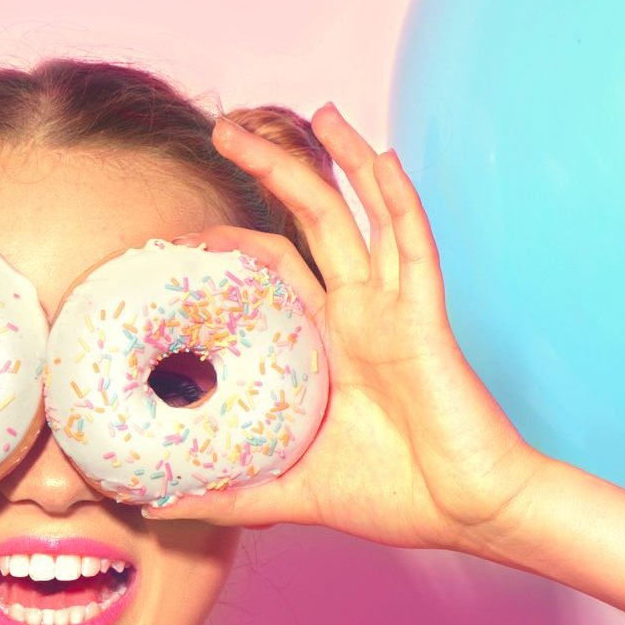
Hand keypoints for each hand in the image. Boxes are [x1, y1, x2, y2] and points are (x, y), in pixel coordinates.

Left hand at [141, 104, 551, 553]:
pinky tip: (381, 159)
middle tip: (225, 129)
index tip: (184, 234)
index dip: (234, 242)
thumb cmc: (395, 499)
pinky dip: (399, 200)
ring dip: (337, 160)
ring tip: (310, 110)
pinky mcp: (426, 317)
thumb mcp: (290, 493)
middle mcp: (360, 313)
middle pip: (312, 220)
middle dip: (273, 169)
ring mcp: (395, 308)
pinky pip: (413, 246)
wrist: (470, 514)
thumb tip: (153, 504)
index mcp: (330, 343)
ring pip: (361, 215)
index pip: (274, 269)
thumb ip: (228, 494)